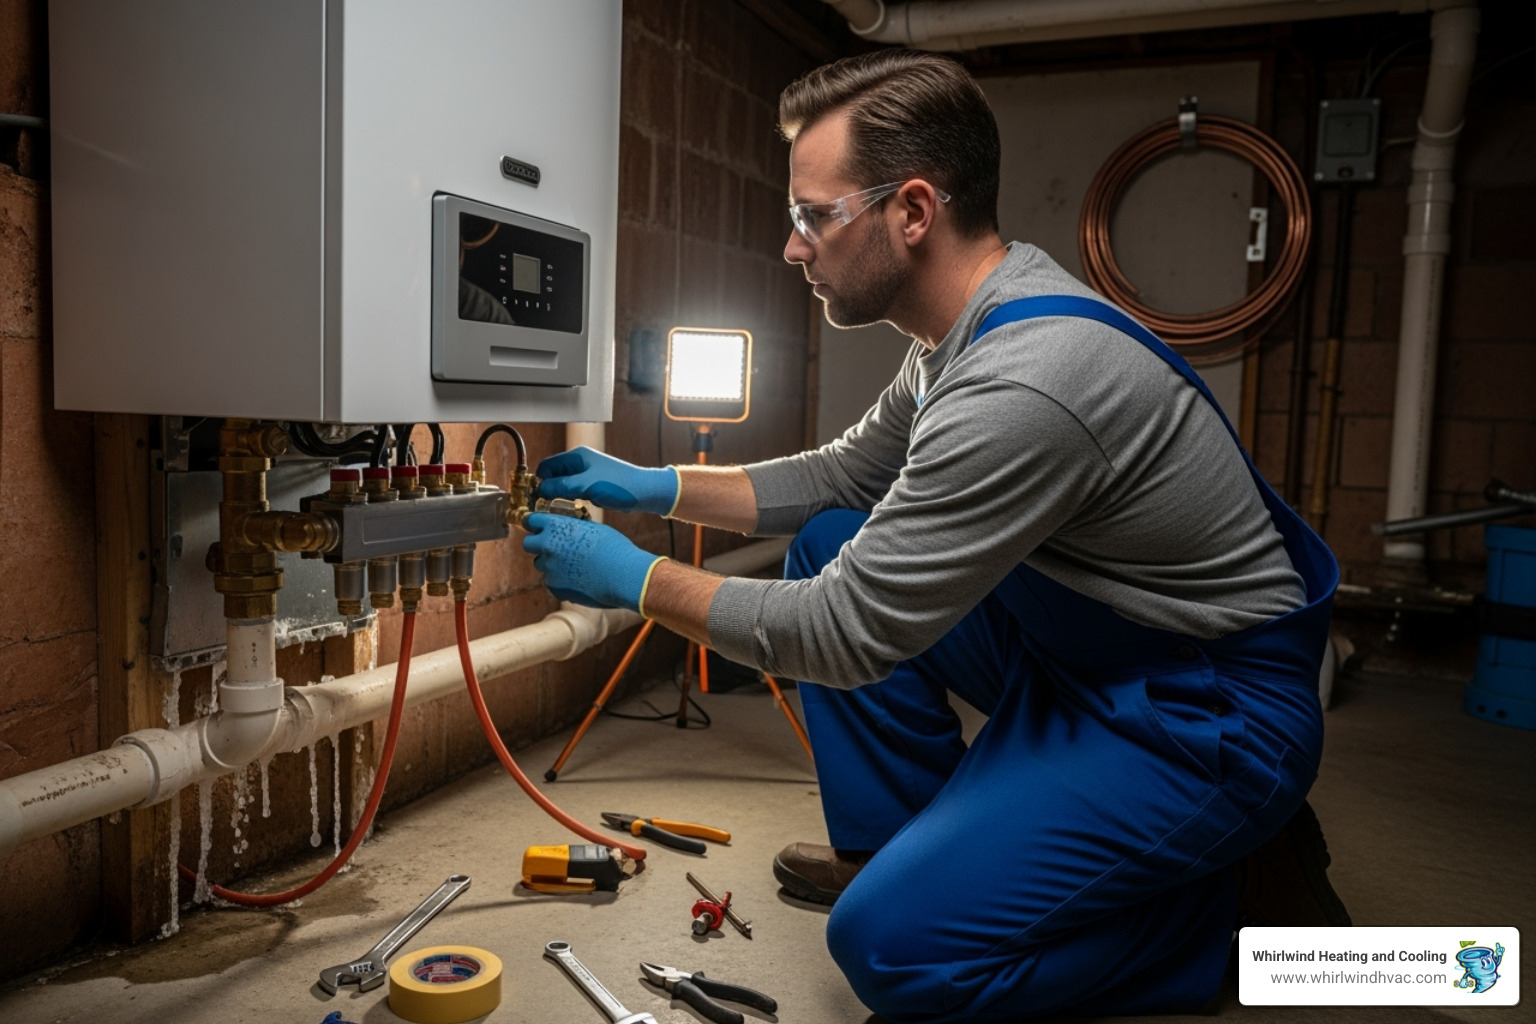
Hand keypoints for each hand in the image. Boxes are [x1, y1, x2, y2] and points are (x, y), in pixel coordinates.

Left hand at [521, 513, 664, 611]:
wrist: (623, 575)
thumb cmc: (614, 547)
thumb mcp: (593, 528)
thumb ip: (573, 527)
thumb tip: (568, 528)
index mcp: (556, 526)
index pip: (531, 520)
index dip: (534, 523)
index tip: (536, 526)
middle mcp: (547, 546)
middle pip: (528, 544)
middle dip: (538, 544)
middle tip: (553, 546)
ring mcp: (549, 568)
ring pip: (541, 564)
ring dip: (551, 563)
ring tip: (573, 564)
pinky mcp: (555, 587)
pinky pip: (552, 581)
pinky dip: (561, 580)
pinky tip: (579, 578)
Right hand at [536, 446, 678, 514]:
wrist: (644, 492)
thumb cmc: (620, 485)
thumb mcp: (587, 485)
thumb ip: (563, 486)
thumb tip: (541, 489)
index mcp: (577, 456)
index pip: (547, 465)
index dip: (539, 479)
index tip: (533, 495)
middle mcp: (580, 463)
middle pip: (554, 474)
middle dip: (547, 488)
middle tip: (541, 505)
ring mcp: (587, 474)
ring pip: (564, 484)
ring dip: (558, 495)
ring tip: (553, 508)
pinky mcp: (593, 485)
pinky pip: (574, 491)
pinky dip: (569, 499)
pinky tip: (569, 509)